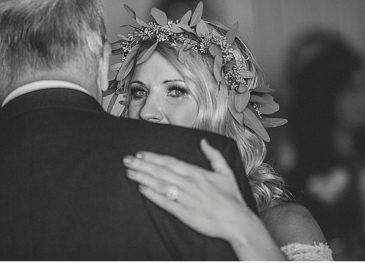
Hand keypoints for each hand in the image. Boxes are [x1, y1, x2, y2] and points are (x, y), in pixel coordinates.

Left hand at [123, 139, 258, 241]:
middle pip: (161, 172)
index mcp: (198, 173)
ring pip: (160, 185)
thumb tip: (204, 141)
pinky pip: (165, 202)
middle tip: (126, 160)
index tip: (140, 154)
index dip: (154, 157)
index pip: (171, 162)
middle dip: (142, 165)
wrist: (238, 222)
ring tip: (129, 172)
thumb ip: (214, 156)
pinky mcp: (184, 213)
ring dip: (143, 177)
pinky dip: (152, 195)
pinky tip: (141, 188)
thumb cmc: (232, 199)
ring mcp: (186, 198)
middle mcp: (190, 184)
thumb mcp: (226, 173)